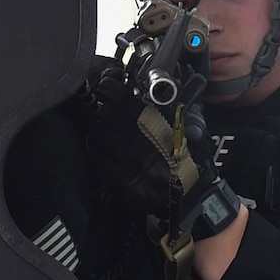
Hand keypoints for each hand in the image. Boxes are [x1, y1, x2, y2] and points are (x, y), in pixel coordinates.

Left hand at [84, 59, 195, 214]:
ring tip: (104, 124)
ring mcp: (128, 161)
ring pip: (98, 131)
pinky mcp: (118, 177)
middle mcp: (141, 141)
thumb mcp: (187, 128)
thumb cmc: (184, 159)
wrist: (183, 195)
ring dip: (97, 124)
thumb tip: (154, 86)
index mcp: (158, 125)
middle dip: (103, 105)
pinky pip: (95, 153)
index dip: (109, 87)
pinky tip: (98, 142)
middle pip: (106, 113)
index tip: (107, 84)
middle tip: (105, 104)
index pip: (122, 98)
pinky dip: (92, 144)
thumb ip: (173, 107)